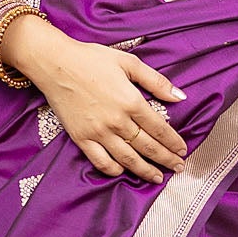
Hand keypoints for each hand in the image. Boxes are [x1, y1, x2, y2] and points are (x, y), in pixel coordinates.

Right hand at [0, 19, 187, 180]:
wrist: (54, 63)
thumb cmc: (91, 58)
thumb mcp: (129, 63)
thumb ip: (156, 81)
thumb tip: (180, 96)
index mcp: (131, 101)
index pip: (160, 129)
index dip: (173, 142)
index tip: (182, 150)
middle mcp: (117, 121)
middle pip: (148, 147)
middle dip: (166, 160)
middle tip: (178, 167)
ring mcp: (98, 132)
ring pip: (128, 159)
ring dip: (145, 171)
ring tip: (157, 177)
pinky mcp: (81, 138)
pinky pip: (100, 161)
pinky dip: (113, 170)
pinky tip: (122, 171)